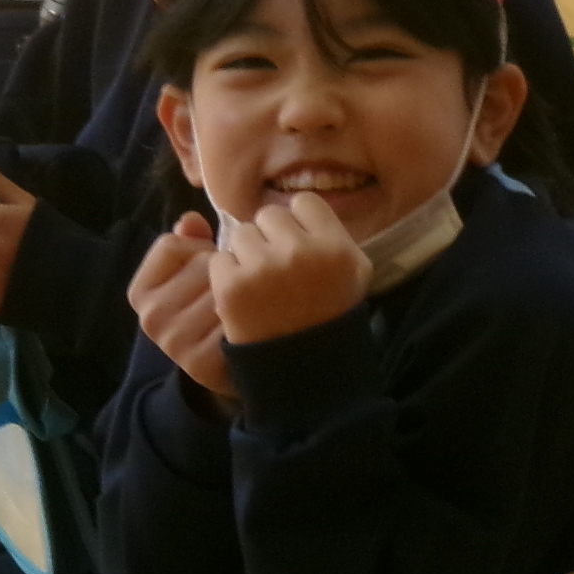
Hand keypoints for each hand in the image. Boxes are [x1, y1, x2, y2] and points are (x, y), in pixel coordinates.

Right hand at [128, 212, 233, 397]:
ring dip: (242, 291)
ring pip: (223, 286)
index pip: (172, 244)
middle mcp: (150, 318)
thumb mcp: (191, 274)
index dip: (199, 250)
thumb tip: (191, 220)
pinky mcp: (203, 362)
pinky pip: (237, 315)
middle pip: (203, 263)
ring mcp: (174, 342)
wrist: (229, 369)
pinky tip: (249, 328)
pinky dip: (251, 317)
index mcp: (140, 292)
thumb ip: (189, 241)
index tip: (208, 268)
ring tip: (242, 308)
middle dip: (223, 270)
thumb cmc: (209, 310)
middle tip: (230, 292)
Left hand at [211, 191, 370, 345]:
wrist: (304, 370)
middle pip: (269, 215)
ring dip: (247, 255)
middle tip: (277, 271)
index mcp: (335, 247)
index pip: (304, 202)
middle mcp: (300, 252)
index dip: (298, 224)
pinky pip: (219, 259)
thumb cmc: (330, 316)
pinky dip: (227, 276)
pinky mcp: (231, 287)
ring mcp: (263, 269)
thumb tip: (297, 206)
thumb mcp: (354, 273)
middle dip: (270, 238)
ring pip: (241, 234)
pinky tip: (245, 298)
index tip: (298, 246)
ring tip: (261, 286)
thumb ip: (332, 234)